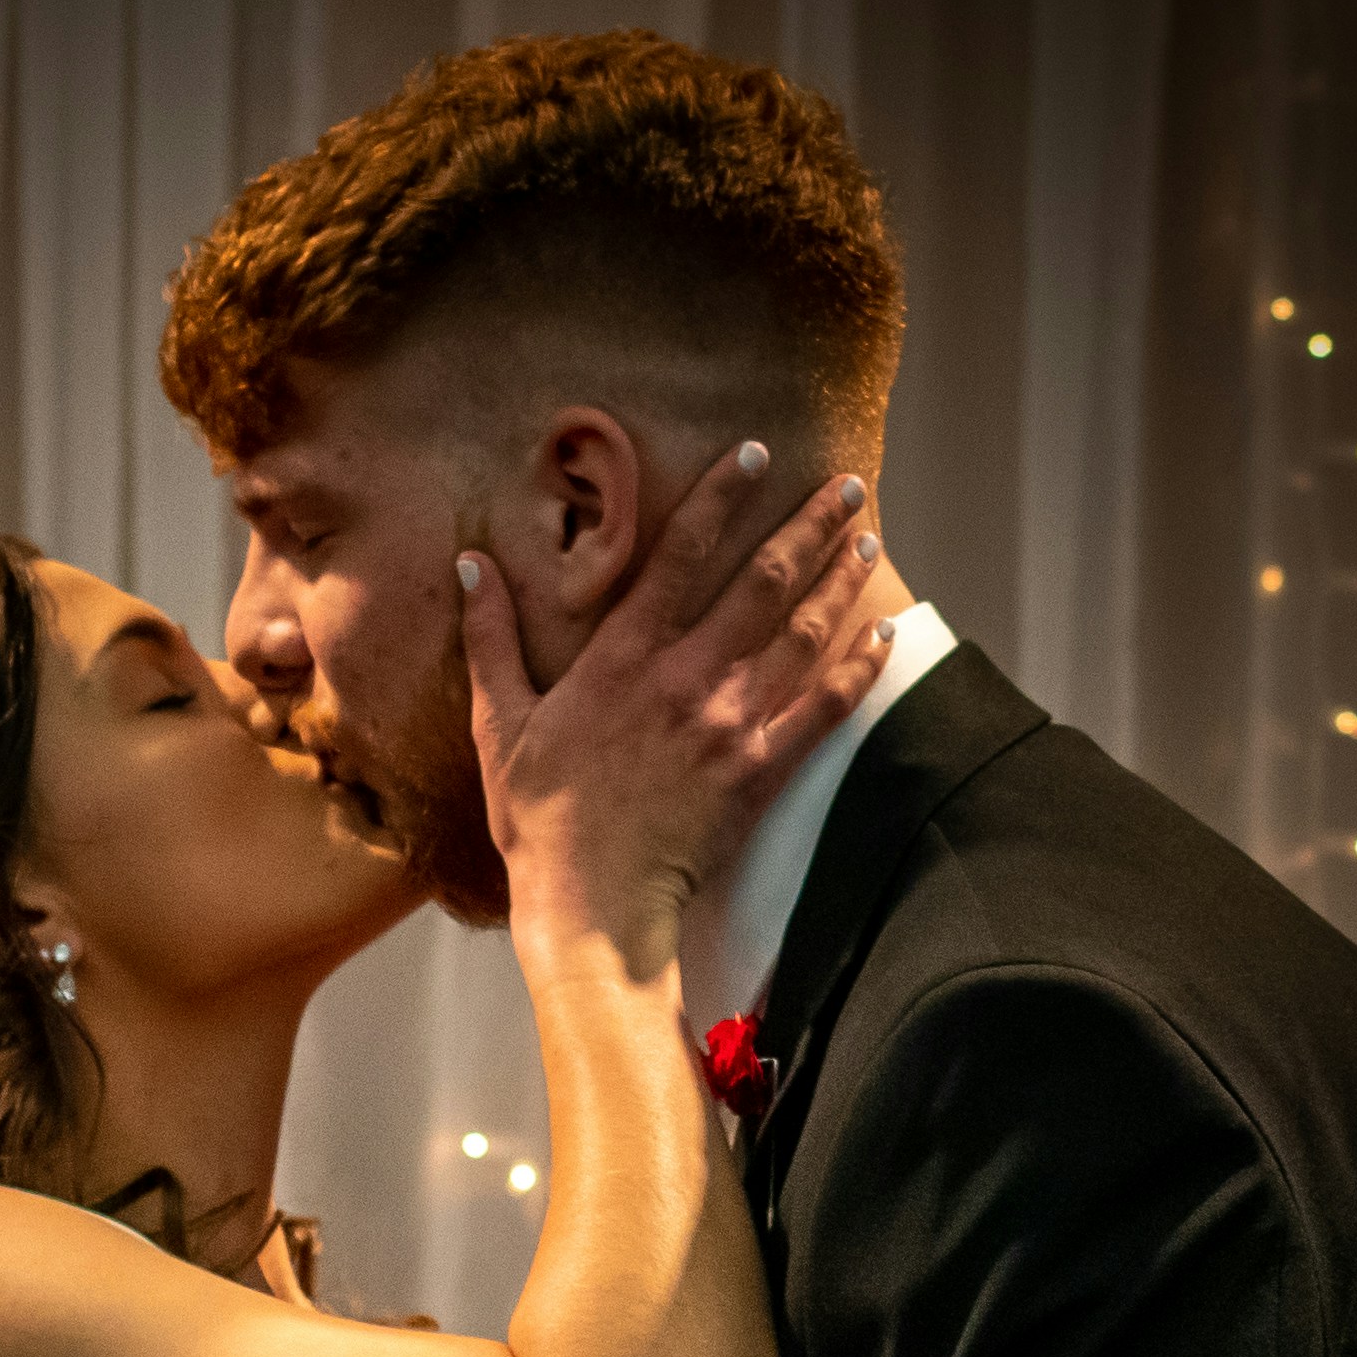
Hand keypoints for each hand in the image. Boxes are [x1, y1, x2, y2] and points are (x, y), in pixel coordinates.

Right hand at [458, 442, 892, 966]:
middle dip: (809, 525)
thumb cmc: (539, 816)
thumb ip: (491, 638)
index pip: (681, 554)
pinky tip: (886, 633)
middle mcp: (686, 678)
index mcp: (623, 656)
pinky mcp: (760, 771)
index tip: (755, 452)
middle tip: (846, 482)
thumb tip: (471, 564)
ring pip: (802, 634)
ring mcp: (730, 724)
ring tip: (869, 536)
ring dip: (840, 579)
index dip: (722, 497)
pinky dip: (859, 669)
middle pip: (763, 582)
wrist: (589, 903)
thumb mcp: (501, 723)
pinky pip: (824, 710)